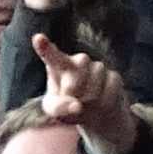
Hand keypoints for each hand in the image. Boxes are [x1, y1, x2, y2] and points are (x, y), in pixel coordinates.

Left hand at [31, 32, 135, 153]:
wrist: (95, 114)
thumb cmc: (67, 108)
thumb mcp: (55, 110)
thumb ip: (58, 108)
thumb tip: (76, 106)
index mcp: (57, 66)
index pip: (51, 55)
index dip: (45, 47)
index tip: (38, 39)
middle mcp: (77, 61)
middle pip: (75, 74)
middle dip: (74, 92)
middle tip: (73, 102)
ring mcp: (97, 67)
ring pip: (95, 81)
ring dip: (91, 99)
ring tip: (87, 105)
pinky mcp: (114, 76)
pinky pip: (111, 89)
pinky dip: (106, 102)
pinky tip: (102, 105)